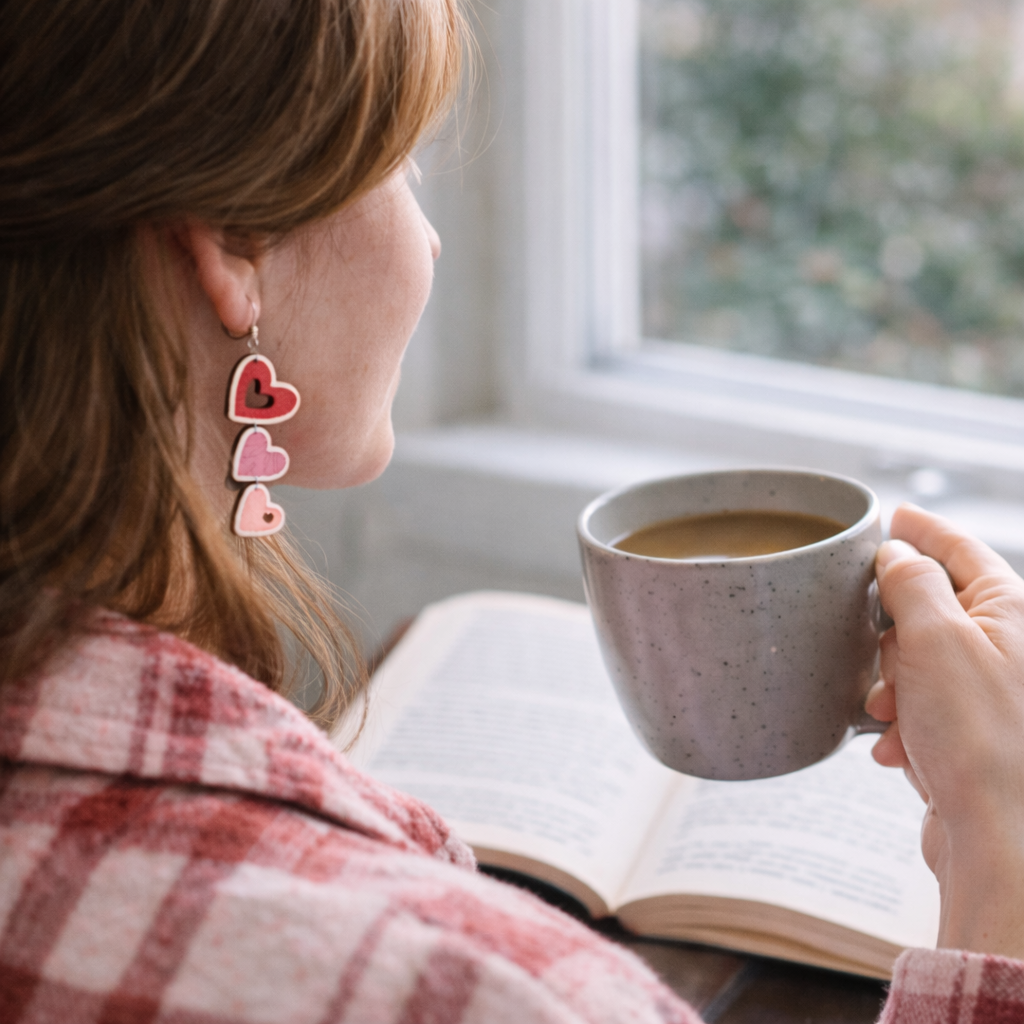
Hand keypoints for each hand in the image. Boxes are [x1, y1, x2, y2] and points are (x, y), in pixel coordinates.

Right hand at [866, 503, 1023, 957]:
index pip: (961, 549)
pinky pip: (921, 708)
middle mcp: (1008, 648)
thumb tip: (895, 555)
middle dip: (893, 633)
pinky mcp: (972, 735)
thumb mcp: (935, 638)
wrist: (1000, 839)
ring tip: (891, 715)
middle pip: (932, 608)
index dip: (923, 528)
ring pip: (917, 662)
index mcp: (1012, 611)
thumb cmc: (980, 739)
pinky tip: (898, 748)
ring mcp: (990, 693)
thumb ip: (911, 583)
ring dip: (892, 685)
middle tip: (880, 654)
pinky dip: (901, 723)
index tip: (893, 516)